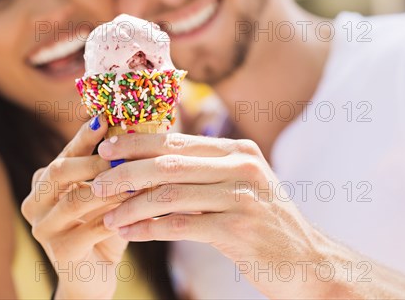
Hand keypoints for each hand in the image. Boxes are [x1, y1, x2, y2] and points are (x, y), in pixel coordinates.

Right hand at [21, 116, 132, 299]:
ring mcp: (43, 228)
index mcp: (42, 183)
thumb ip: (107, 167)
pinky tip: (137, 208)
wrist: (93, 276)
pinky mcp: (60, 251)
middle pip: (60, 171)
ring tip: (136, 179)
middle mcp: (34, 202)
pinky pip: (91, 228)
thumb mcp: (102, 193)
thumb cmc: (101, 226)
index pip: (64, 153)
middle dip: (95, 160)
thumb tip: (130, 129)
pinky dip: (117, 216)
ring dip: (110, 188)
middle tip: (124, 154)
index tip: (104, 118)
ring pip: (76, 199)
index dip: (84, 137)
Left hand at [91, 133, 331, 298]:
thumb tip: (149, 164)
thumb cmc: (264, 223)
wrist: (308, 263)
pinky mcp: (237, 229)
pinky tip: (128, 234)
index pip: (177, 141)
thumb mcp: (241, 186)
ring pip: (169, 194)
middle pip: (168, 163)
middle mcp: (241, 167)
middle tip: (96, 182)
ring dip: (131, 205)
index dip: (137, 143)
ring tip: (107, 215)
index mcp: (238, 151)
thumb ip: (204, 171)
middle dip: (126, 171)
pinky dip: (148, 229)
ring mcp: (241, 196)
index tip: (106, 149)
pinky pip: (179, 225)